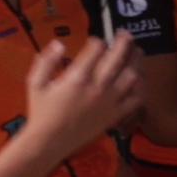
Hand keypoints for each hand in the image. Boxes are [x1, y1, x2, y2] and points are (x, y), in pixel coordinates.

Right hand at [13, 35, 144, 164]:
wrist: (50, 142)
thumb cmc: (41, 112)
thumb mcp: (36, 83)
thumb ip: (46, 61)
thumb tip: (59, 44)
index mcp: (77, 77)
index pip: (96, 49)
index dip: (98, 41)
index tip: (96, 41)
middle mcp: (97, 87)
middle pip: (118, 57)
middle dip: (123, 42)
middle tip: (125, 34)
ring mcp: (110, 102)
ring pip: (132, 76)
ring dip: (135, 61)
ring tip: (136, 52)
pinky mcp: (116, 115)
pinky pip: (136, 98)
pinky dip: (141, 87)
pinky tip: (139, 79)